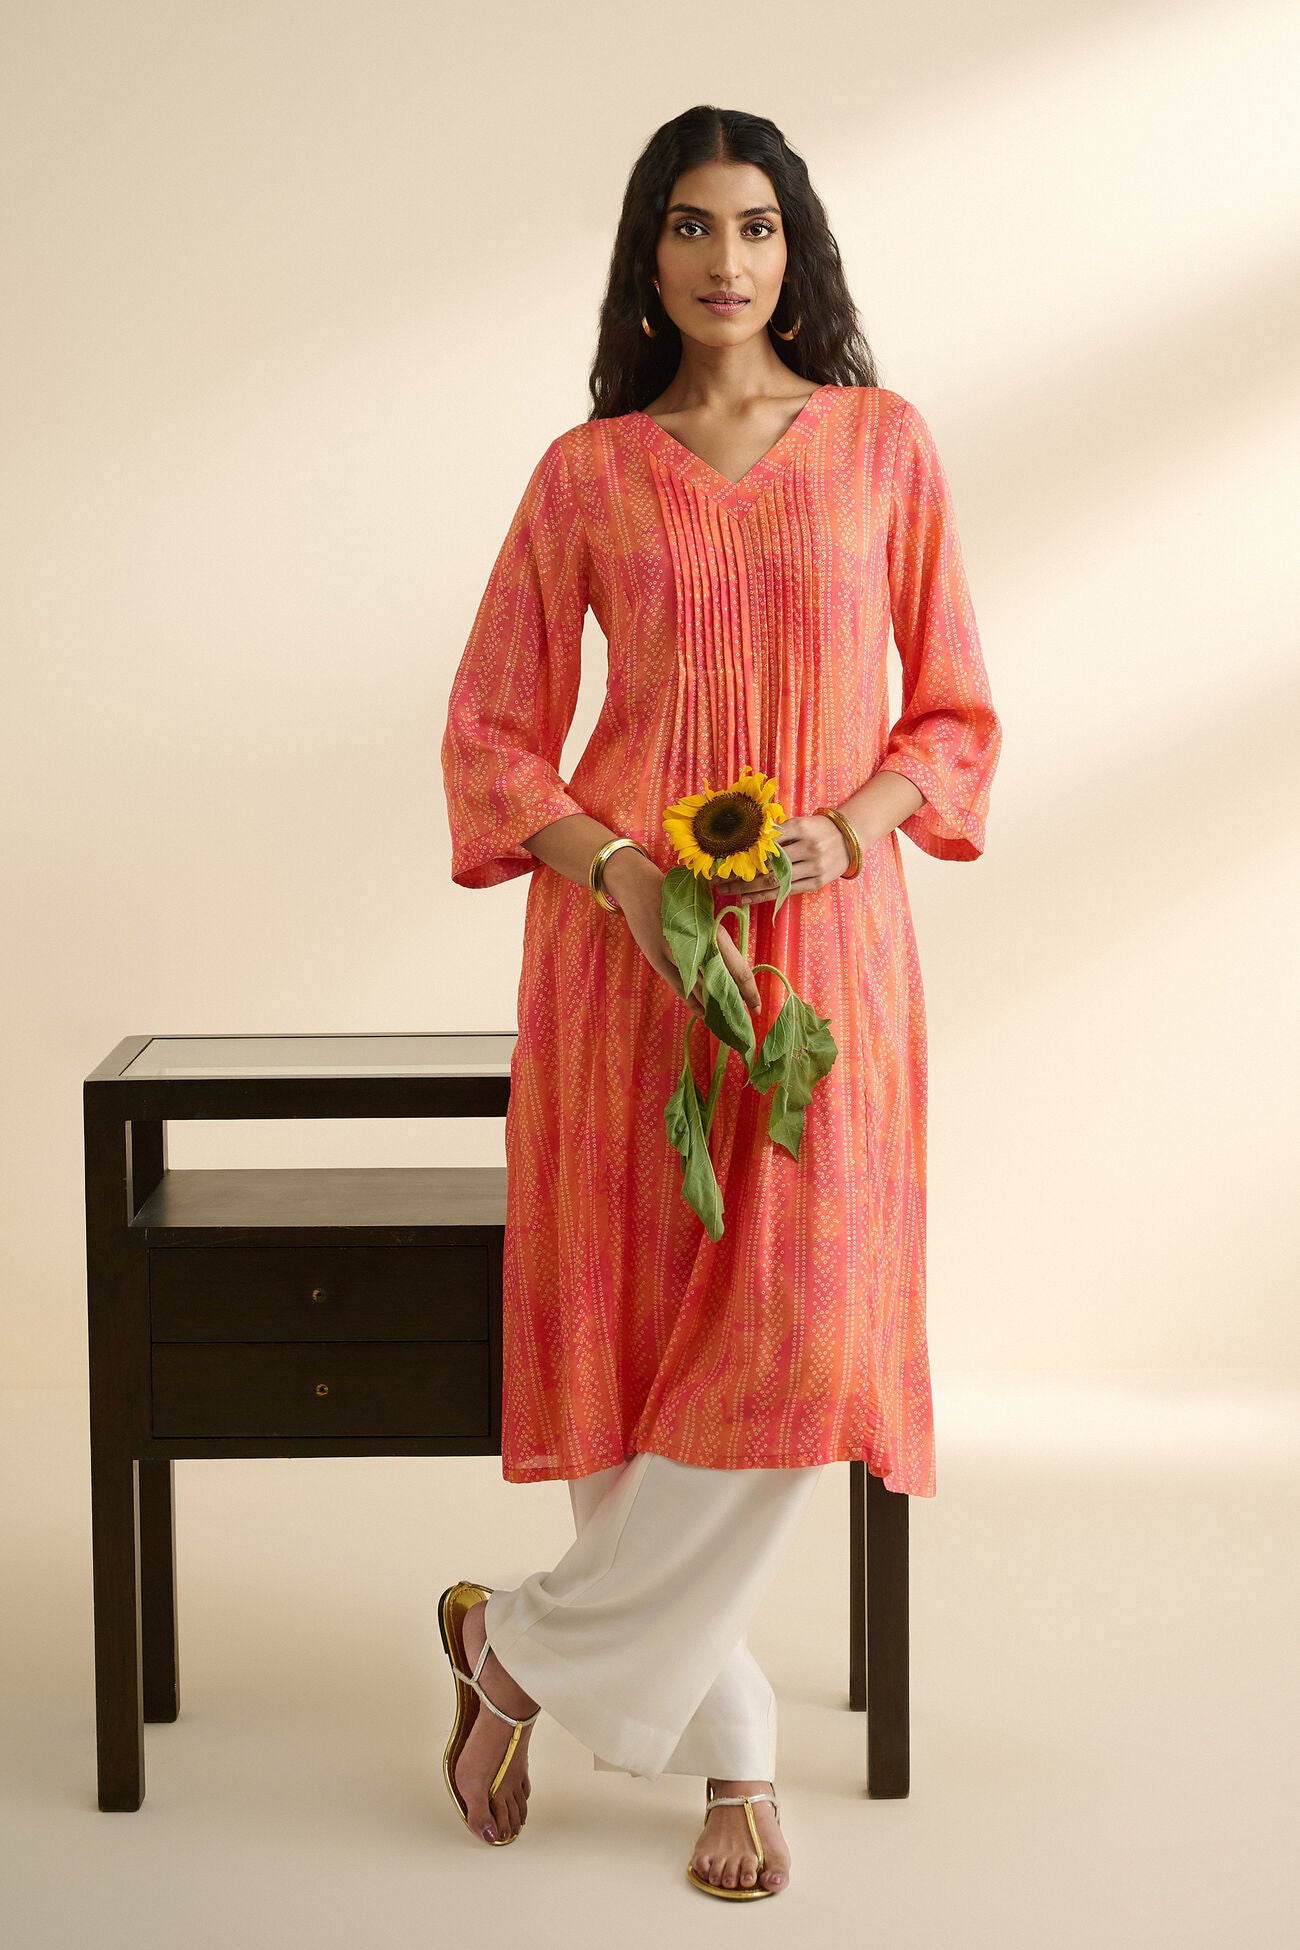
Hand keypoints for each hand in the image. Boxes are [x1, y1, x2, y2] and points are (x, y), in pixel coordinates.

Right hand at [606, 852, 760, 1020]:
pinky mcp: (659, 961)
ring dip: (713, 1007)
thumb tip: (731, 970)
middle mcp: (698, 946)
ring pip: (700, 989)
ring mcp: (677, 955)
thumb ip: (715, 942)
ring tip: (724, 1023)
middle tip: (744, 1024)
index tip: (758, 1008)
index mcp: (714, 933)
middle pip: (722, 984)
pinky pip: (680, 988)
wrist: (643, 889)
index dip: (750, 992)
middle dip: (735, 1005)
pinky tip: (702, 1013)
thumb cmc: (678, 902)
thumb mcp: (703, 917)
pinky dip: (692, 1003)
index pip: (739, 969)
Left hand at [728, 813, 855, 903]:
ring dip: (748, 888)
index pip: (767, 842)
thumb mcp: (800, 822)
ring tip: (727, 891)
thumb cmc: (818, 829)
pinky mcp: (816, 883)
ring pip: (775, 881)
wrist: (850, 839)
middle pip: (768, 865)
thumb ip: (777, 831)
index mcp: (802, 828)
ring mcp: (814, 867)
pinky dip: (764, 896)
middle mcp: (809, 848)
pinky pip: (786, 892)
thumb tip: (744, 839)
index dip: (743, 852)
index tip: (723, 859)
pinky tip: (746, 898)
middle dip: (740, 874)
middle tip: (718, 880)